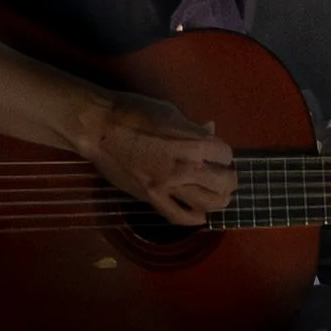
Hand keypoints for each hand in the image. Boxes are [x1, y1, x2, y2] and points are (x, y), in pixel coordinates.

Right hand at [74, 89, 236, 225]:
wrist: (100, 129)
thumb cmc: (135, 113)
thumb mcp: (170, 112)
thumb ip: (192, 127)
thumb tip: (210, 129)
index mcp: (194, 142)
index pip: (225, 154)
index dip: (225, 154)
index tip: (221, 155)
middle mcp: (187, 167)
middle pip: (223, 182)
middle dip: (230, 180)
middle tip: (228, 178)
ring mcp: (169, 186)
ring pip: (206, 203)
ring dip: (219, 201)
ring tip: (220, 196)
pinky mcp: (152, 198)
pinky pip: (177, 216)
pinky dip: (193, 219)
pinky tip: (200, 216)